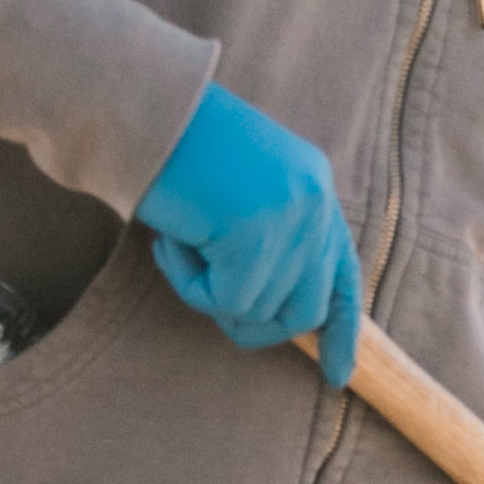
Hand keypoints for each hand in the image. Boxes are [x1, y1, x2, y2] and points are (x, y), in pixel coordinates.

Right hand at [136, 81, 360, 387]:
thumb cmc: (175, 151)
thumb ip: (269, 242)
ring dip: (208, 289)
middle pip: (305, 310)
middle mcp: (315, 202)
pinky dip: (188, 282)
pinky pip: (224, 301)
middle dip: (255, 322)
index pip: (342, 273)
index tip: (340, 374)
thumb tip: (274, 313)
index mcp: (315, 186)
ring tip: (183, 237)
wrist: (141, 109)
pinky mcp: (257, 235)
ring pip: (258, 309)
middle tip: (204, 291)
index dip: (343, 329)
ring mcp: (291, 218)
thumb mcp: (239, 196)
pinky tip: (173, 238)